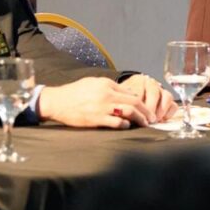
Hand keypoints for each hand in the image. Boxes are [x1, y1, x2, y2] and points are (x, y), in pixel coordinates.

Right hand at [37, 77, 164, 128]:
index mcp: (106, 84)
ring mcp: (101, 107)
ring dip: (140, 119)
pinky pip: (116, 122)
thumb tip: (129, 95)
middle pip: (134, 102)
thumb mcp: (93, 83)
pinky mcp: (96, 119)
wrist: (57, 101)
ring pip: (129, 112)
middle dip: (146, 111)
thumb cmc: (75, 92)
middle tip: (153, 119)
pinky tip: (128, 126)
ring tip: (145, 124)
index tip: (148, 108)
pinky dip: (125, 124)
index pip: (131, 92)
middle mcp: (106, 94)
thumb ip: (111, 87)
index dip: (142, 101)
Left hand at [120, 74, 176, 120]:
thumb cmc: (125, 103)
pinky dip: (169, 113)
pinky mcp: (168, 101)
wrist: (130, 103)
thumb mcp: (122, 102)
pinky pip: (173, 105)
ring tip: (154, 120)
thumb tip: (129, 115)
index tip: (136, 114)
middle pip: (154, 93)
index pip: (139, 91)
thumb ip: (125, 106)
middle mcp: (151, 83)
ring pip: (167, 97)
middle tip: (146, 119)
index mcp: (138, 81)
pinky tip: (161, 120)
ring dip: (161, 110)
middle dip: (150, 108)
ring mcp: (162, 91)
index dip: (138, 104)